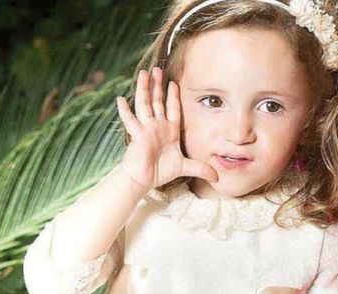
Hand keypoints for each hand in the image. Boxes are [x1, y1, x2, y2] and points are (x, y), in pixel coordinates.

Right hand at [114, 68, 218, 193]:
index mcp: (168, 130)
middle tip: (157, 69)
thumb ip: (201, 168)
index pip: (172, 108)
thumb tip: (217, 178)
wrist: (144, 180)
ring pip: (145, 104)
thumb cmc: (160, 172)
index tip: (173, 82)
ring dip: (144, 89)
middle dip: (157, 85)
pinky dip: (125, 111)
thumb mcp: (185, 167)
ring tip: (144, 74)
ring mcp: (146, 128)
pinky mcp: (137, 135)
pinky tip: (120, 99)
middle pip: (157, 101)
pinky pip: (130, 120)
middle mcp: (157, 126)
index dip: (172, 95)